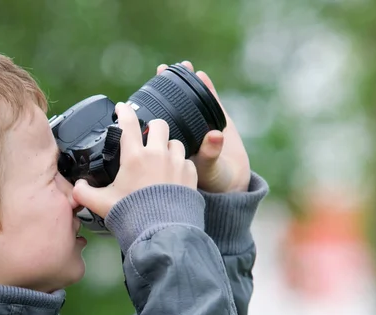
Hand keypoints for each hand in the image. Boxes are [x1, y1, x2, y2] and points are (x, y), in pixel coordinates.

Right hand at [73, 102, 197, 217]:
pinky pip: (187, 162)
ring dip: (168, 146)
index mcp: (135, 157)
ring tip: (162, 158)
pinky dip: (181, 165)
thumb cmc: (131, 216)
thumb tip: (76, 187)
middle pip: (159, 124)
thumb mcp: (101, 204)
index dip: (124, 111)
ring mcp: (176, 163)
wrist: (161, 233)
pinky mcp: (190, 175)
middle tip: (147, 137)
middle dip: (152, 127)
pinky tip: (174, 175)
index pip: (129, 124)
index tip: (122, 107)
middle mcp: (157, 155)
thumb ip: (85, 193)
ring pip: (176, 142)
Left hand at [157, 61, 250, 192]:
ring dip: (186, 83)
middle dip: (167, 88)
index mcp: (170, 148)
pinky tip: (201, 76)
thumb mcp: (207, 171)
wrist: (233, 187)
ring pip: (189, 101)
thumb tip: (215, 136)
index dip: (148, 108)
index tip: (142, 91)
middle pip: (171, 106)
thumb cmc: (213, 183)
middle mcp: (182, 135)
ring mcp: (200, 127)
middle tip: (162, 70)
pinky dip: (206, 89)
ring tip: (183, 65)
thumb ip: (209, 155)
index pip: (155, 124)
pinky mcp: (217, 123)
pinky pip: (210, 103)